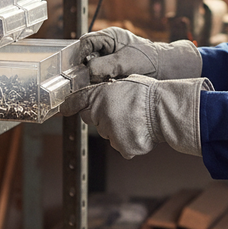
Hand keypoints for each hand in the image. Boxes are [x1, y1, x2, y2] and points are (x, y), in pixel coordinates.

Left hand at [60, 74, 212, 158]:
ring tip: (135, 121)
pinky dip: (129, 143)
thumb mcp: (124, 82)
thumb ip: (108, 91)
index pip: (76, 101)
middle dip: (102, 117)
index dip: (69, 106)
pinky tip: (139, 132)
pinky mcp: (121, 146)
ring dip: (117, 130)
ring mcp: (109, 132)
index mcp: (99, 95)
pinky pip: (121, 146)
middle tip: (121, 112)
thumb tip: (102, 95)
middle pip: (92, 119)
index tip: (64, 109)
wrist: (163, 110)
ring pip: (107, 134)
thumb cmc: (148, 93)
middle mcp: (100, 114)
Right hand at [78, 26, 201, 82]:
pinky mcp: (109, 74)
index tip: (79, 69)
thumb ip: (106, 65)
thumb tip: (88, 71)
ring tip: (101, 85)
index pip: (86, 42)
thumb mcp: (127, 61)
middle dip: (86, 70)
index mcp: (108, 37)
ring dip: (93, 79)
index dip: (80, 55)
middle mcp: (105, 48)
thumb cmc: (150, 60)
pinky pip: (97, 79)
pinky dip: (99, 85)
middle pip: (85, 58)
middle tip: (90, 81)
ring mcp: (107, 61)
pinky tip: (104, 89)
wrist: (165, 70)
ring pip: (90, 70)